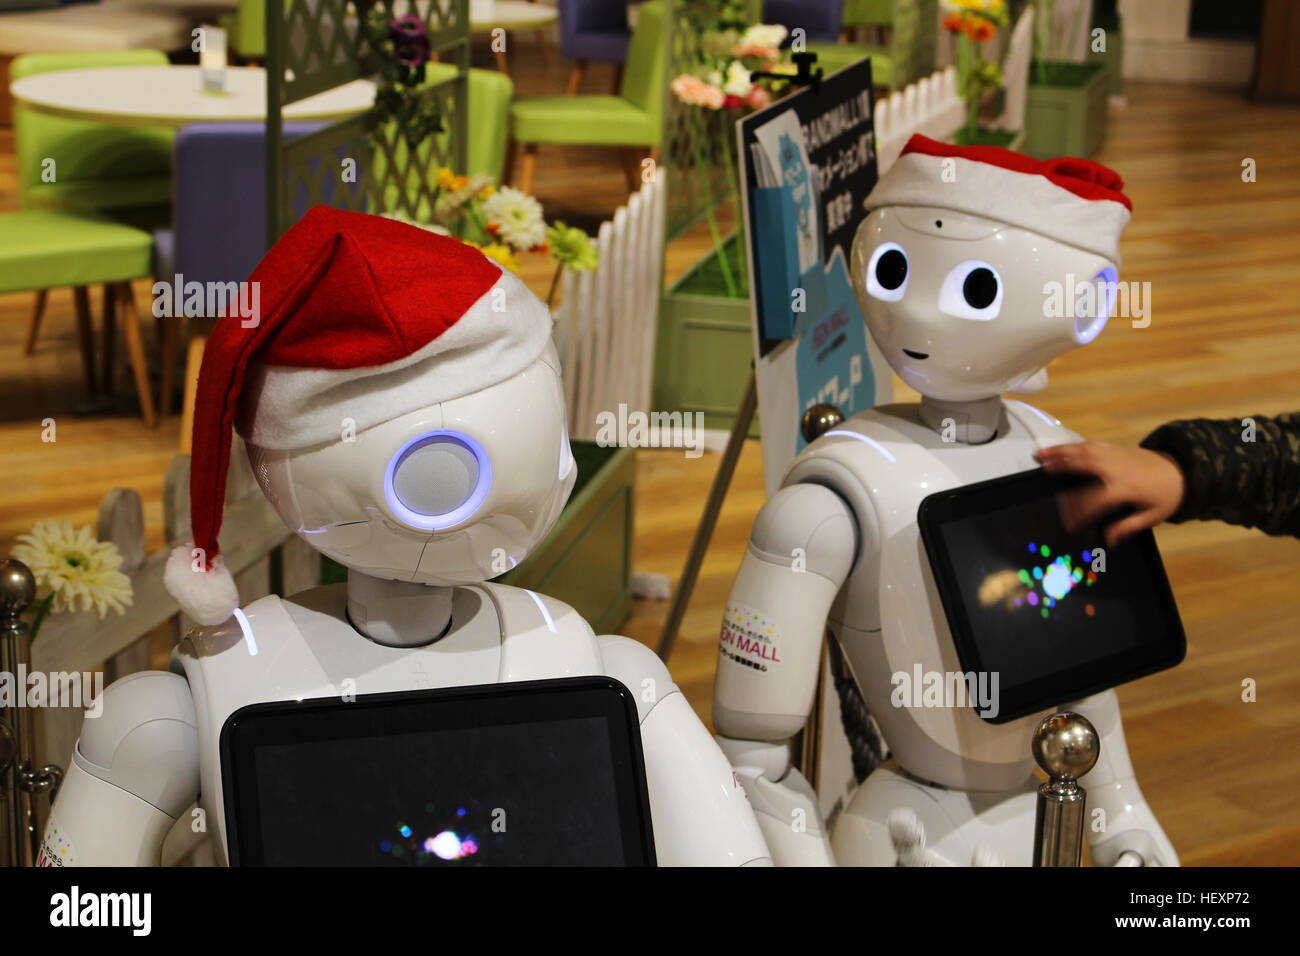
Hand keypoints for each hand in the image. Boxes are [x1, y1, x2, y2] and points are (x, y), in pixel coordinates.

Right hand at [1032, 441, 1186, 546]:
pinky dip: (1073, 445)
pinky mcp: (1114, 448)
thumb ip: (1128, 527)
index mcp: (1123, 488)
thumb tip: (1108, 541)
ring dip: (1060, 452)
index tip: (1068, 523)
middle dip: (1061, 468)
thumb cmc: (1166, 496)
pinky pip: (1090, 444)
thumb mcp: (1151, 516)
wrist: (1182, 470)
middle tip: (1042, 472)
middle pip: (1082, 466)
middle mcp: (1114, 469)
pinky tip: (1060, 449)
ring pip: (1082, 451)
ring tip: (1040, 454)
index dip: (1078, 512)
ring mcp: (1113, 455)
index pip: (1093, 500)